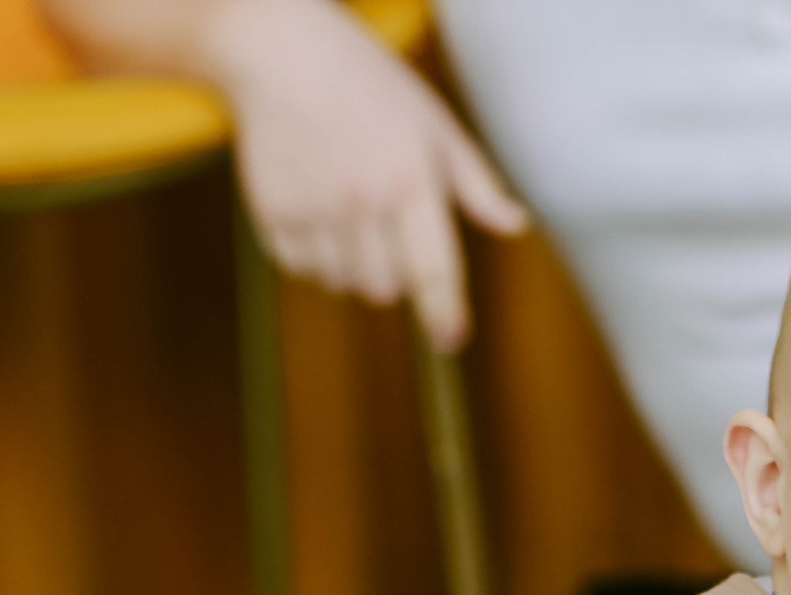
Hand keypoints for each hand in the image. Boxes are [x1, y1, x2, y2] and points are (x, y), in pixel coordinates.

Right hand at [204, 0, 527, 348]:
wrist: (283, 57)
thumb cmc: (371, 89)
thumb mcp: (435, 125)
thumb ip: (476, 184)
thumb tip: (516, 226)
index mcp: (411, 182)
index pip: (433, 269)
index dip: (443, 312)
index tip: (450, 342)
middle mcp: (362, 202)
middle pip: (385, 289)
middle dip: (393, 274)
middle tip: (385, 226)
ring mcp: (314, 211)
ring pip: (343, 284)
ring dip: (352, 265)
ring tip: (348, 209)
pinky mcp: (274, 215)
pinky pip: (302, 269)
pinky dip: (314, 256)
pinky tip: (316, 207)